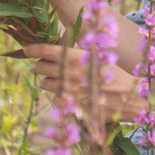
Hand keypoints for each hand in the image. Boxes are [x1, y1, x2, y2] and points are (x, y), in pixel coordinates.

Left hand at [21, 42, 141, 125]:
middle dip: (41, 66)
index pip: (46, 50)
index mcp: (76, 56)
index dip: (33, 49)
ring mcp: (69, 89)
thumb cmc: (111, 73)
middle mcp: (70, 72)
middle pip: (40, 67)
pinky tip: (69, 94)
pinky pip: (54, 98)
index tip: (26, 49)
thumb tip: (53, 52)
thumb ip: (74, 55)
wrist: (128, 96)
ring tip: (62, 80)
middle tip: (46, 66)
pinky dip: (58, 96)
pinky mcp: (71, 104)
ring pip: (44, 83)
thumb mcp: (95, 56)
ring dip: (49, 81)